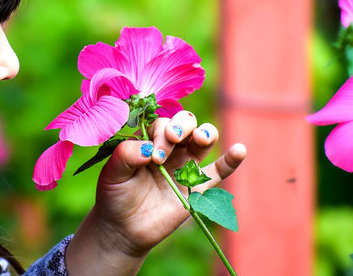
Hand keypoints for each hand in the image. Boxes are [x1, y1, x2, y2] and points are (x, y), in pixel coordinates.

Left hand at [65, 110, 245, 275]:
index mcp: (149, 140)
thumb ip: (125, 155)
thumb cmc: (115, 195)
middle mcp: (170, 148)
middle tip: (172, 139)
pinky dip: (232, 160)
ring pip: (203, 139)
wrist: (123, 228)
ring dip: (205, 133)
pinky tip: (239, 150)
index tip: (153, 155)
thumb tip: (148, 149)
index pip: (161, 123)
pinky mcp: (198, 187)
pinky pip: (219, 171)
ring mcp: (185, 166)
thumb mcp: (112, 173)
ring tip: (200, 138)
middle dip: (181, 125)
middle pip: (185, 123)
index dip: (160, 132)